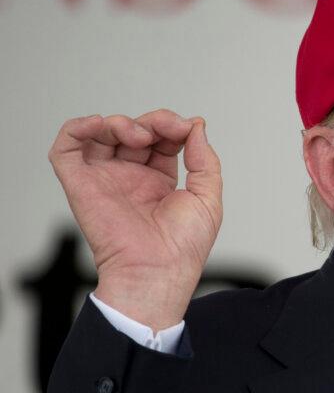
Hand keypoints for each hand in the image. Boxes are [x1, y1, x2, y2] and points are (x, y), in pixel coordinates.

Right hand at [48, 110, 222, 330]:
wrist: (158, 270)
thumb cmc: (183, 247)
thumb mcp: (208, 196)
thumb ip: (205, 159)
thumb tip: (196, 127)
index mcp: (158, 182)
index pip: (161, 140)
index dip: (173, 127)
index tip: (187, 128)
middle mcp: (130, 179)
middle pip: (134, 132)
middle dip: (153, 121)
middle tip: (168, 128)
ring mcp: (105, 180)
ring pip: (101, 134)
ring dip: (121, 122)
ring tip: (139, 135)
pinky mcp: (81, 185)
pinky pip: (65, 149)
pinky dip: (77, 128)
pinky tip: (98, 125)